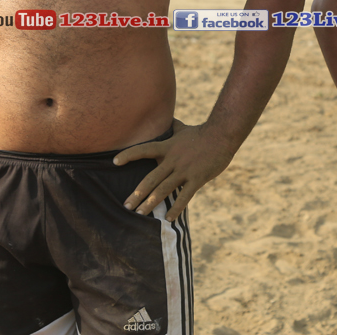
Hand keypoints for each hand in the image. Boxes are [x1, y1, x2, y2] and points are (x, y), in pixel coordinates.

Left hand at [114, 121, 234, 219]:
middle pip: (151, 178)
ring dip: (151, 203)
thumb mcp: (183, 129)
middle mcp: (173, 160)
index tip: (114, 162)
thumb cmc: (202, 133)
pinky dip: (176, 208)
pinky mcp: (197, 178)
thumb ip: (172, 127)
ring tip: (141, 214)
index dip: (128, 155)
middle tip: (126, 207)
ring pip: (164, 189)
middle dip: (137, 194)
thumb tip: (166, 118)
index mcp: (167, 147)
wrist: (222, 135)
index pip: (144, 150)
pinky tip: (169, 218)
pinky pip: (184, 196)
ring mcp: (185, 170)